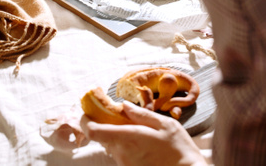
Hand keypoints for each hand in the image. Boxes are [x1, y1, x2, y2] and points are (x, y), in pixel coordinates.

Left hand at [80, 101, 206, 165]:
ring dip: (116, 135)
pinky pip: (120, 155)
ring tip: (133, 127)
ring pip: (111, 145)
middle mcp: (122, 154)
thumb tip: (123, 105)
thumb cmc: (179, 149)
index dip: (86, 120)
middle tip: (117, 114)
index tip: (89, 111)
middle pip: (101, 137)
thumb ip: (141, 114)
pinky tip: (140, 142)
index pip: (94, 131)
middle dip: (105, 124)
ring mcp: (125, 164)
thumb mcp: (165, 124)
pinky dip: (124, 145)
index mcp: (129, 138)